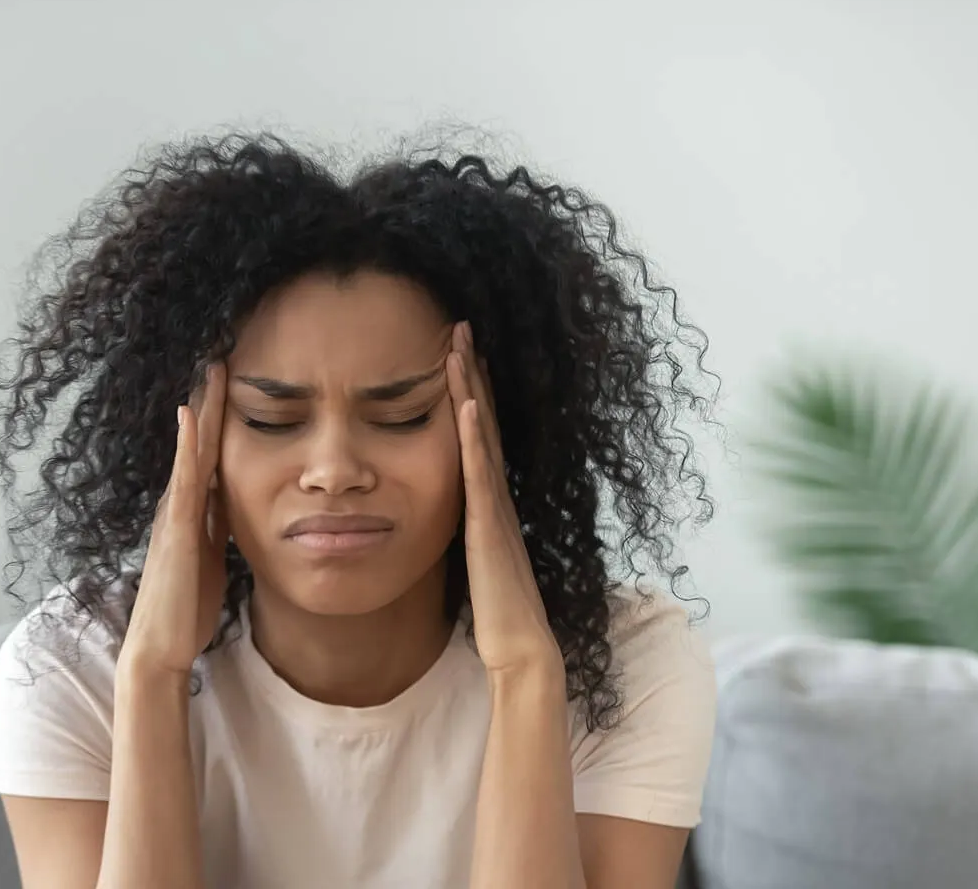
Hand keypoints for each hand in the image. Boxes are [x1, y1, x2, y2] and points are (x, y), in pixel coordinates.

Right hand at [121, 363, 229, 676]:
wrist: (161, 646)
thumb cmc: (186, 608)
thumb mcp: (211, 558)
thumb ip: (218, 529)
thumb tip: (235, 506)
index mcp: (190, 512)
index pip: (208, 455)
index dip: (218, 420)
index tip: (232, 382)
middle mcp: (178, 504)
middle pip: (198, 442)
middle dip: (210, 401)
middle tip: (220, 355)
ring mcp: (175, 513)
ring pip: (191, 450)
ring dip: (201, 408)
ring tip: (210, 367)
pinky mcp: (177, 527)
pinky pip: (185, 478)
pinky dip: (187, 445)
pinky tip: (190, 414)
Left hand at [446, 321, 562, 677]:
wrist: (523, 651)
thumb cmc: (499, 614)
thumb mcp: (475, 560)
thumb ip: (469, 533)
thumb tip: (454, 517)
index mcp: (490, 503)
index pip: (479, 436)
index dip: (471, 393)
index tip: (458, 352)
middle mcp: (496, 497)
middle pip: (484, 422)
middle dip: (472, 374)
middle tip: (459, 326)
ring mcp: (495, 509)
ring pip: (482, 436)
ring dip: (471, 389)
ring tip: (460, 344)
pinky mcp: (487, 528)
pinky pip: (479, 474)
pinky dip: (474, 437)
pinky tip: (466, 404)